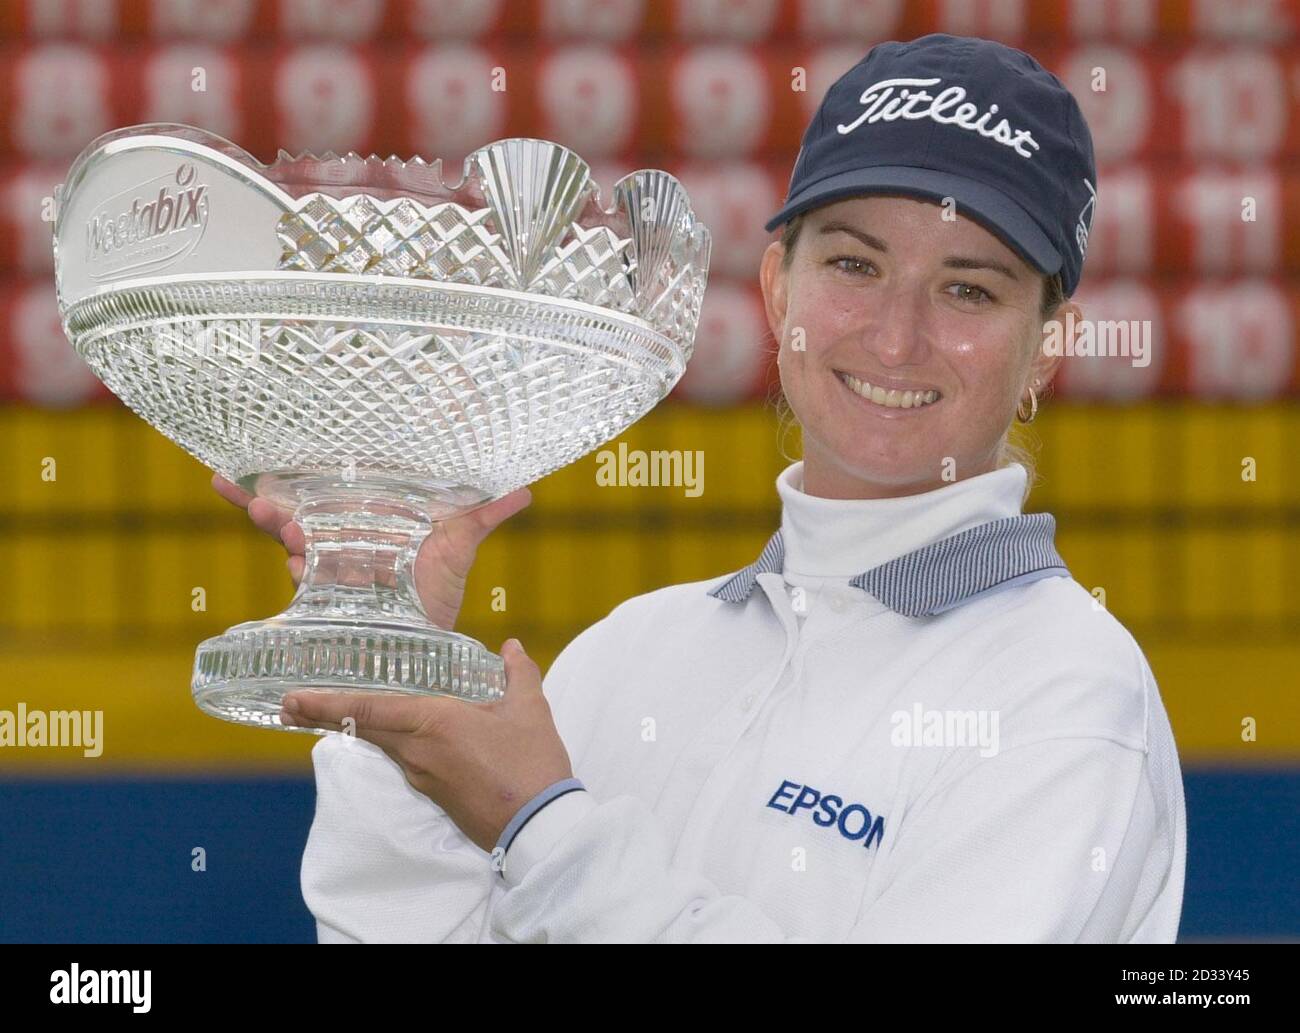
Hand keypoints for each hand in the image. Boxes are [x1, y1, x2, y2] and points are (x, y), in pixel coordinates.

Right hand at [211, 474, 531, 630]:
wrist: (436, 638)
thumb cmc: (438, 587)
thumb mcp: (460, 544)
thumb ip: (484, 515)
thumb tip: (524, 490)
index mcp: (357, 527)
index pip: (314, 497)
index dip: (284, 482)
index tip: (253, 465)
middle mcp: (335, 548)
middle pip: (293, 520)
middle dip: (271, 507)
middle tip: (258, 498)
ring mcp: (330, 578)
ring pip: (294, 550)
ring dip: (282, 535)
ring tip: (277, 524)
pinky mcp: (333, 608)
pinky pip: (305, 592)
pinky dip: (298, 578)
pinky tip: (296, 567)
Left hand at [279, 638, 573, 853]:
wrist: (537, 826)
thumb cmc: (531, 764)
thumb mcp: (530, 710)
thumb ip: (518, 673)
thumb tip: (511, 647)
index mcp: (434, 723)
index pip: (369, 709)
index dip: (327, 703)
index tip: (293, 699)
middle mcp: (418, 751)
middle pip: (362, 728)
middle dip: (323, 715)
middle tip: (292, 705)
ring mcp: (423, 776)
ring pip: (382, 744)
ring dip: (358, 727)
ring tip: (338, 713)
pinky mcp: (434, 794)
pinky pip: (403, 760)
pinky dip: (389, 742)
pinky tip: (398, 735)